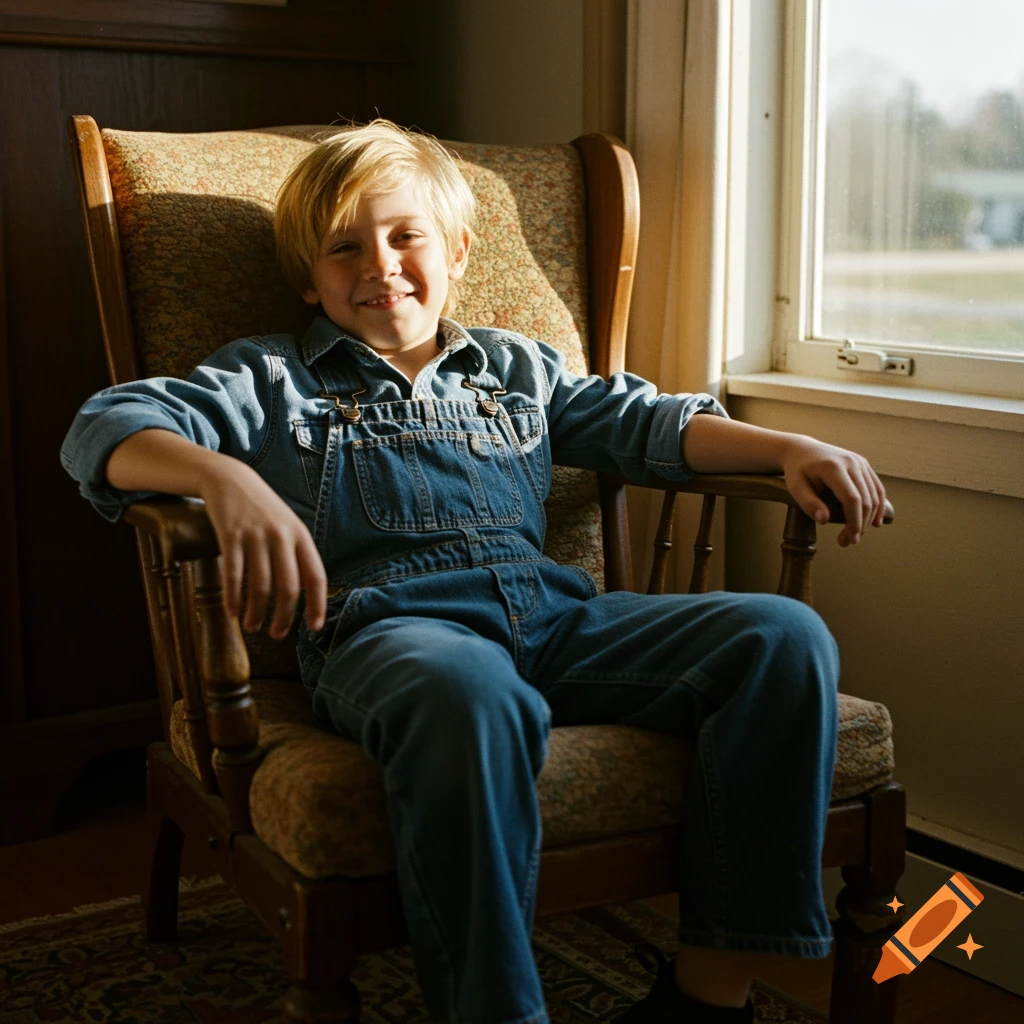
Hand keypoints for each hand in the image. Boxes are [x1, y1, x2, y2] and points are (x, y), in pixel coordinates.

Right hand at [198, 458, 326, 637]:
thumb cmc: (262, 510)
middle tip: (276, 635)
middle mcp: (282, 536)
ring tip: (252, 626)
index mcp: (301, 537)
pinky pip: (234, 575)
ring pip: (261, 586)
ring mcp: (256, 535)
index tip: (314, 628)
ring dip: (256, 612)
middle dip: (283, 617)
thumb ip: (297, 554)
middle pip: (288, 588)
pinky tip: (232, 612)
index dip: (317, 605)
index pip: (316, 577)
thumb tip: (304, 594)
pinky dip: (233, 598)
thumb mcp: (287, 526)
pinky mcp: (230, 535)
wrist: (230, 480)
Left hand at [779, 436, 885, 546]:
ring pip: (874, 495)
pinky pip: (876, 488)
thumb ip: (808, 504)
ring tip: (855, 535)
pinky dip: (877, 506)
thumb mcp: (796, 487)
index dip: (854, 521)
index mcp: (833, 467)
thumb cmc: (797, 471)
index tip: (850, 538)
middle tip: (849, 542)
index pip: (851, 498)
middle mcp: (851, 462)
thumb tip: (824, 520)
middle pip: (865, 499)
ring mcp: (860, 462)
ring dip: (869, 518)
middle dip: (861, 524)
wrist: (802, 450)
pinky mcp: (864, 464)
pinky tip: (873, 522)